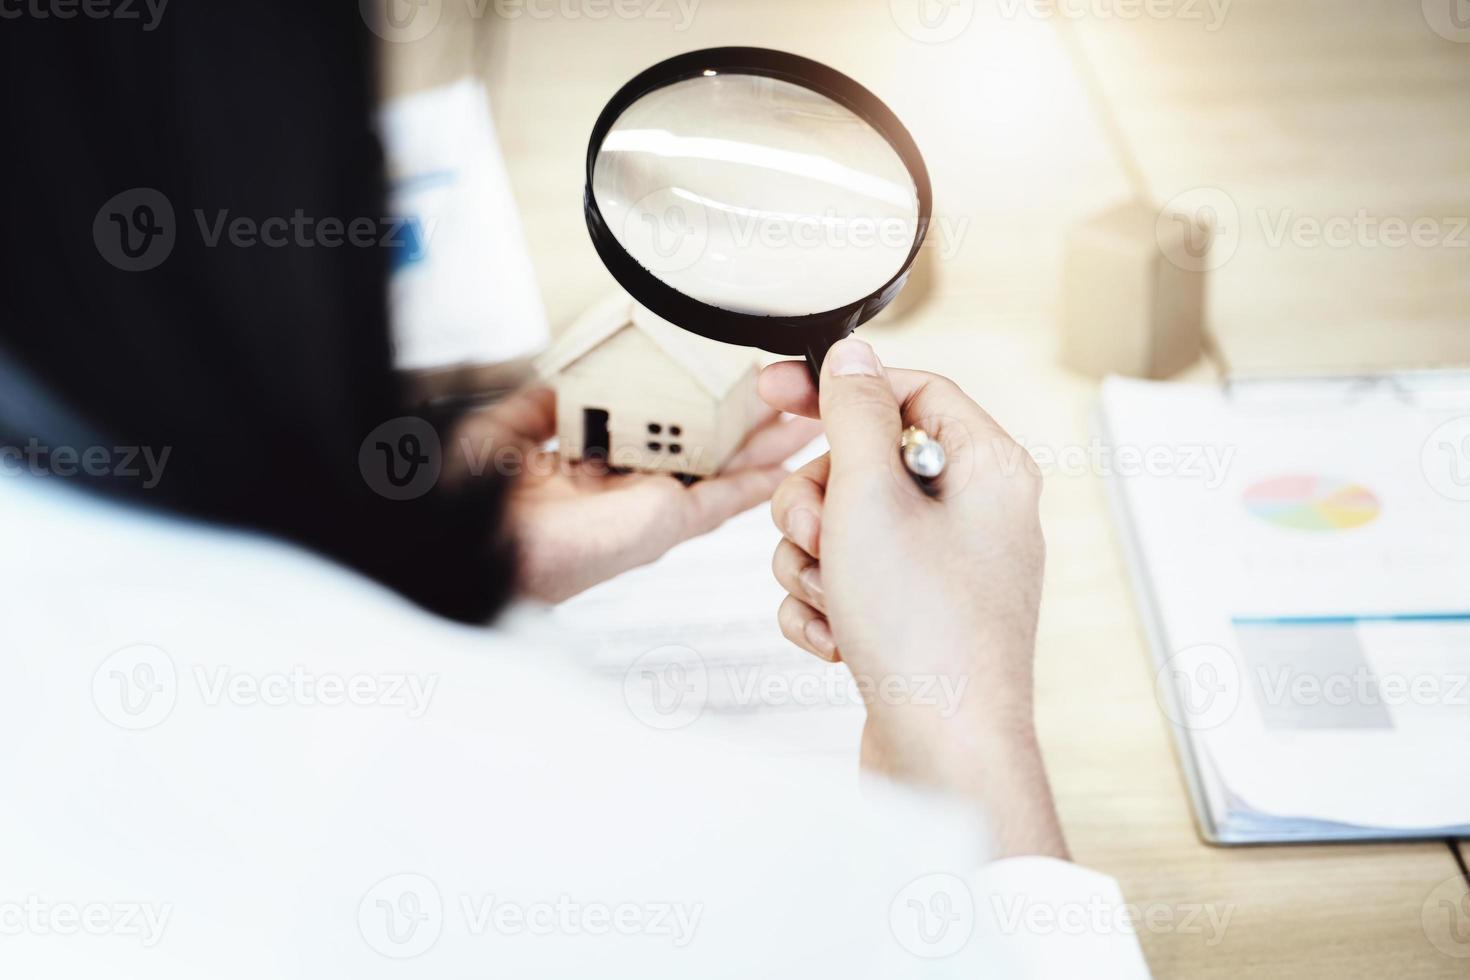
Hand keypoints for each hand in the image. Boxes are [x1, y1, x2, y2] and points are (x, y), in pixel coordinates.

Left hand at [448, 387, 820, 602]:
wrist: (480, 535)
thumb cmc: (476, 499)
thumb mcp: (503, 432)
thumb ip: (537, 407)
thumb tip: (559, 382)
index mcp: (593, 468)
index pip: (655, 432)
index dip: (690, 405)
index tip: (719, 377)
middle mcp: (630, 488)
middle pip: (703, 450)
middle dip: (744, 422)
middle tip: (783, 391)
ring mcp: (654, 505)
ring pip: (725, 470)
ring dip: (765, 444)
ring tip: (806, 413)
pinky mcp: (669, 520)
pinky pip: (725, 499)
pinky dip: (761, 481)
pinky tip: (792, 462)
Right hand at [758, 338, 1065, 858]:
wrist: (942, 756)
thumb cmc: (924, 632)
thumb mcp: (872, 499)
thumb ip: (856, 413)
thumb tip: (853, 354)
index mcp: (987, 469)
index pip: (910, 389)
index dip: (839, 386)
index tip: (775, 391)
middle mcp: (975, 515)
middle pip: (865, 461)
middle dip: (819, 499)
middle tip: (819, 533)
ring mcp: (944, 572)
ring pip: (845, 526)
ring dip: (814, 559)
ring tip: (834, 598)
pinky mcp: (914, 619)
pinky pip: (847, 581)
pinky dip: (826, 604)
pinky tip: (837, 639)